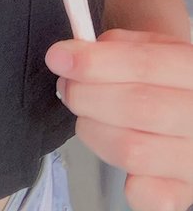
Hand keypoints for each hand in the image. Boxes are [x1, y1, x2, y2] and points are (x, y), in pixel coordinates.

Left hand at [47, 31, 192, 210]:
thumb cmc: (167, 77)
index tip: (60, 59)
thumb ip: (115, 48)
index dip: (95, 63)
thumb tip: (74, 56)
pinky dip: (120, 175)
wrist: (187, 106)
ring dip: (94, 130)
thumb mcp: (151, 47)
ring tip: (88, 117)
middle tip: (68, 88)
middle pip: (137, 108)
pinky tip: (117, 151)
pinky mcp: (182, 193)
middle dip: (86, 96)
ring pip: (131, 150)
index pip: (144, 65)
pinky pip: (143, 194)